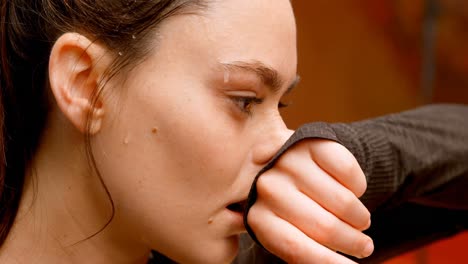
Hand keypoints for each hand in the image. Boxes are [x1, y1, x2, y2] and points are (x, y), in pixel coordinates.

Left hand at [247, 139, 372, 262]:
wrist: (286, 162)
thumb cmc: (289, 207)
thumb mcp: (286, 230)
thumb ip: (299, 247)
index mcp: (258, 216)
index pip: (295, 247)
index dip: (328, 263)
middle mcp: (268, 186)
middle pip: (325, 227)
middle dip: (352, 242)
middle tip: (363, 246)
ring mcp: (289, 160)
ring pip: (343, 202)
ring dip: (359, 217)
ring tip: (358, 220)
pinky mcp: (311, 142)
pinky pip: (350, 172)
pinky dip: (358, 187)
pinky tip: (352, 191)